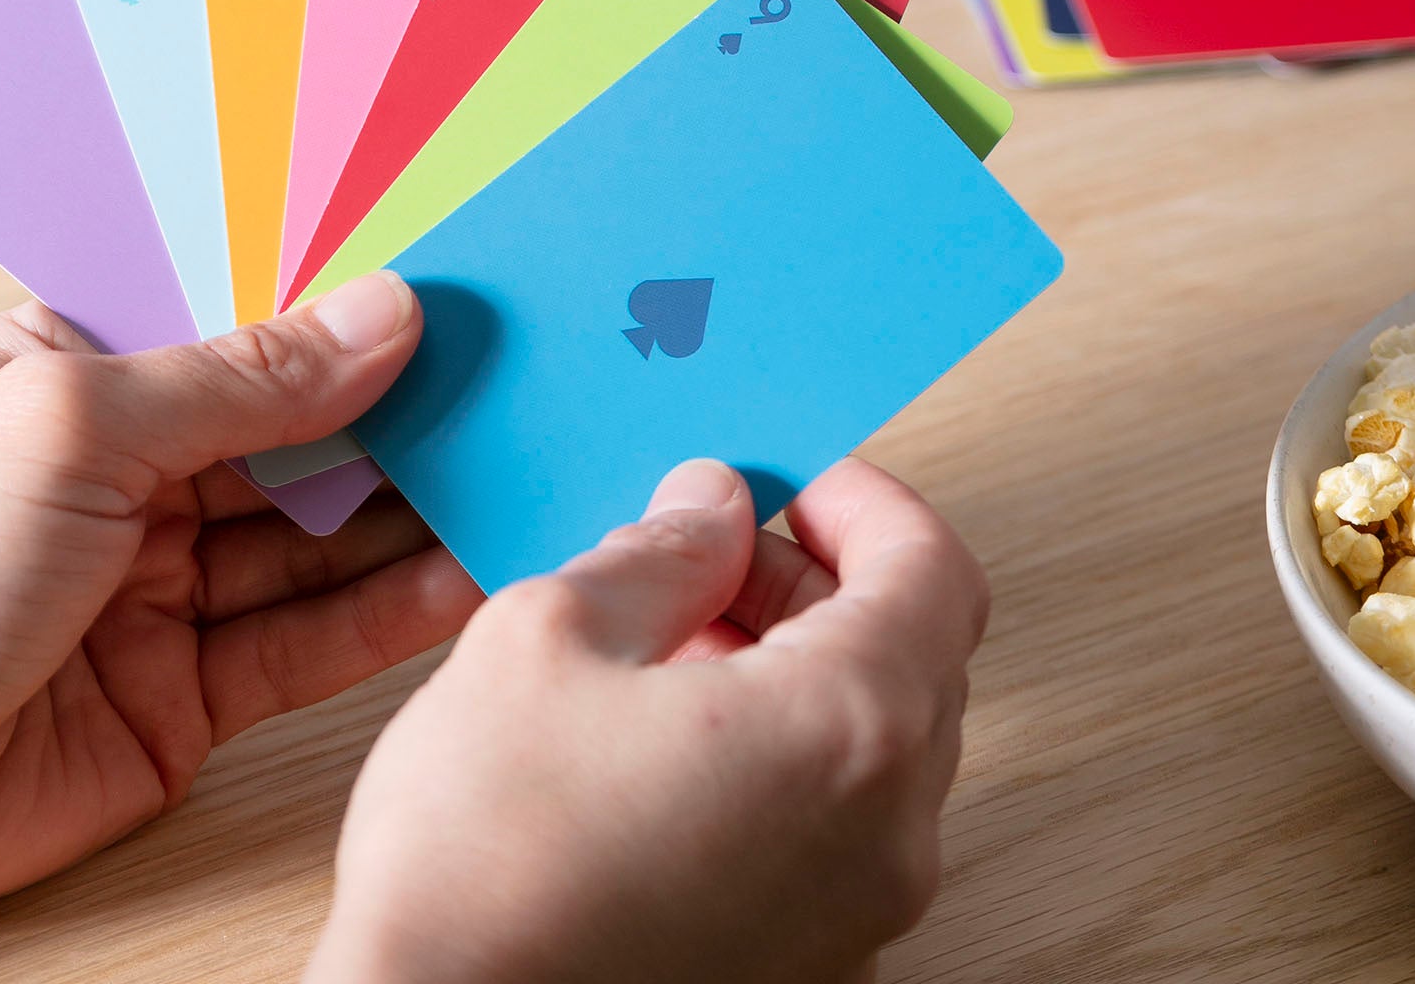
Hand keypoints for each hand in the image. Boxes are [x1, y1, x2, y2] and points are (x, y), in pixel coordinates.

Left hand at [0, 272, 480, 944]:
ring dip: (415, 508)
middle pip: (301, 427)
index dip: (347, 298)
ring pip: (322, 535)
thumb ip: (245, 378)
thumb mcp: (76, 424)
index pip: (244, 315)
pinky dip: (389, 610)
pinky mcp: (188, 691)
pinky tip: (466, 571)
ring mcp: (165, 581)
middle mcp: (135, 468)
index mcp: (88, 369)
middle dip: (403, 405)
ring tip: (522, 466)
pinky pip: (309, 641)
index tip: (459, 275)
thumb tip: (389, 315)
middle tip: (524, 375)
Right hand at [306, 456, 986, 983]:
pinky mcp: (806, 969)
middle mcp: (886, 837)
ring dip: (794, 666)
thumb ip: (660, 551)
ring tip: (668, 641)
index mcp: (848, 732)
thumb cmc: (481, 871)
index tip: (790, 479)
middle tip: (708, 550)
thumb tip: (709, 510)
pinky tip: (668, 740)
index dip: (864, 501)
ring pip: (871, 743)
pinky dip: (780, 755)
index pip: (933, 569)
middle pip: (910, 654)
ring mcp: (855, 920)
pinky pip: (833, 826)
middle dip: (813, 580)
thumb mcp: (550, 636)